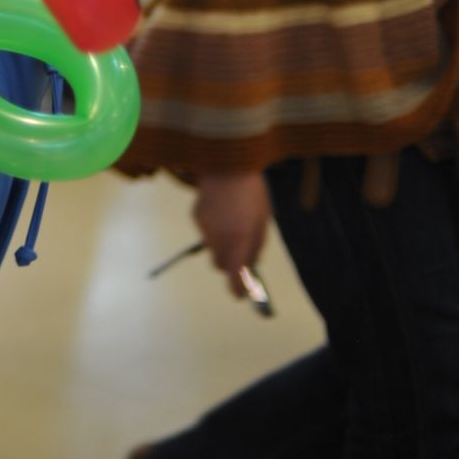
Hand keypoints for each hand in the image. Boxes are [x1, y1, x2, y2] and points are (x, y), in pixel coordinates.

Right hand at [193, 170, 271, 298]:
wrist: (226, 163)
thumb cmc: (253, 193)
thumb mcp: (263, 221)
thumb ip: (256, 246)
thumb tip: (250, 265)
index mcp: (240, 239)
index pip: (235, 275)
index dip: (237, 288)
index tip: (240, 295)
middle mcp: (219, 238)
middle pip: (220, 264)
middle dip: (230, 264)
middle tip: (241, 253)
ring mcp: (204, 227)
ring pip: (213, 248)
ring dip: (223, 244)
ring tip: (233, 223)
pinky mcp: (196, 217)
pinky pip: (207, 232)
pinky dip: (215, 229)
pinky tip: (222, 210)